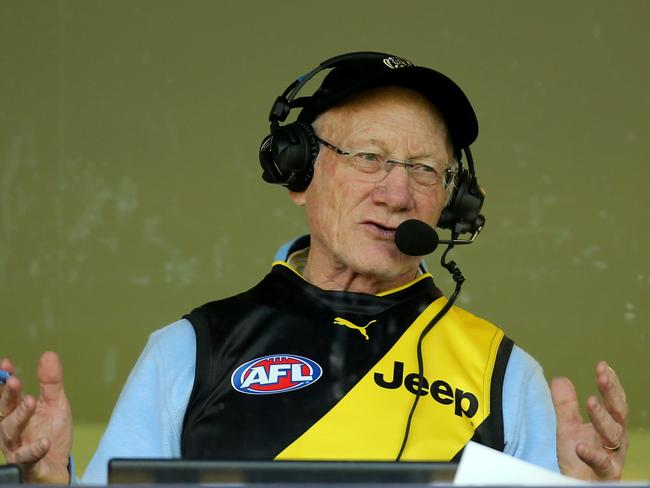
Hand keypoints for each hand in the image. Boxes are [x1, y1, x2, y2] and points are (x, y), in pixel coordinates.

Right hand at [0, 352, 72, 483]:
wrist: (58, 467)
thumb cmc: (51, 434)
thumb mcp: (55, 404)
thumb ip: (51, 382)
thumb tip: (48, 355)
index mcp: (16, 413)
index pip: (7, 395)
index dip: (3, 380)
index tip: (6, 364)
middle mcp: (11, 430)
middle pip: (4, 412)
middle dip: (7, 396)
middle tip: (14, 381)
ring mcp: (17, 447)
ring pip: (10, 432)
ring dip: (19, 416)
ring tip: (31, 402)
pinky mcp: (28, 464)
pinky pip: (27, 458)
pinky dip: (34, 450)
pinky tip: (44, 442)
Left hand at [551, 361, 627, 479]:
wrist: (579, 484)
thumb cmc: (578, 458)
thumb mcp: (569, 427)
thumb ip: (566, 405)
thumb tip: (560, 378)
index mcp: (610, 425)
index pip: (614, 401)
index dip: (611, 384)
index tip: (603, 365)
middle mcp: (615, 439)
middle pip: (618, 413)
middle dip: (611, 394)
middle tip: (602, 376)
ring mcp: (612, 457)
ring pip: (613, 436)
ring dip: (602, 418)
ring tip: (591, 401)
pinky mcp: (604, 474)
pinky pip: (601, 464)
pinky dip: (591, 455)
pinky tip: (579, 446)